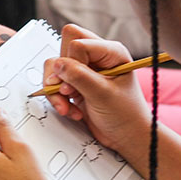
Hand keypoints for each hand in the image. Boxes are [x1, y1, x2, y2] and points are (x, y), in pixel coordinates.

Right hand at [42, 24, 152, 156]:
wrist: (126, 136)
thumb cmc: (126, 115)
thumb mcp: (103, 94)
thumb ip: (79, 77)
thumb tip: (57, 65)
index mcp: (111, 52)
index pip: (77, 42)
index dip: (73, 63)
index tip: (77, 84)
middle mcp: (97, 57)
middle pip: (63, 46)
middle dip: (61, 73)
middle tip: (69, 91)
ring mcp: (85, 69)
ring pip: (55, 65)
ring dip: (57, 90)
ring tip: (68, 106)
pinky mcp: (75, 83)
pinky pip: (54, 82)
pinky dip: (58, 98)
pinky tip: (72, 110)